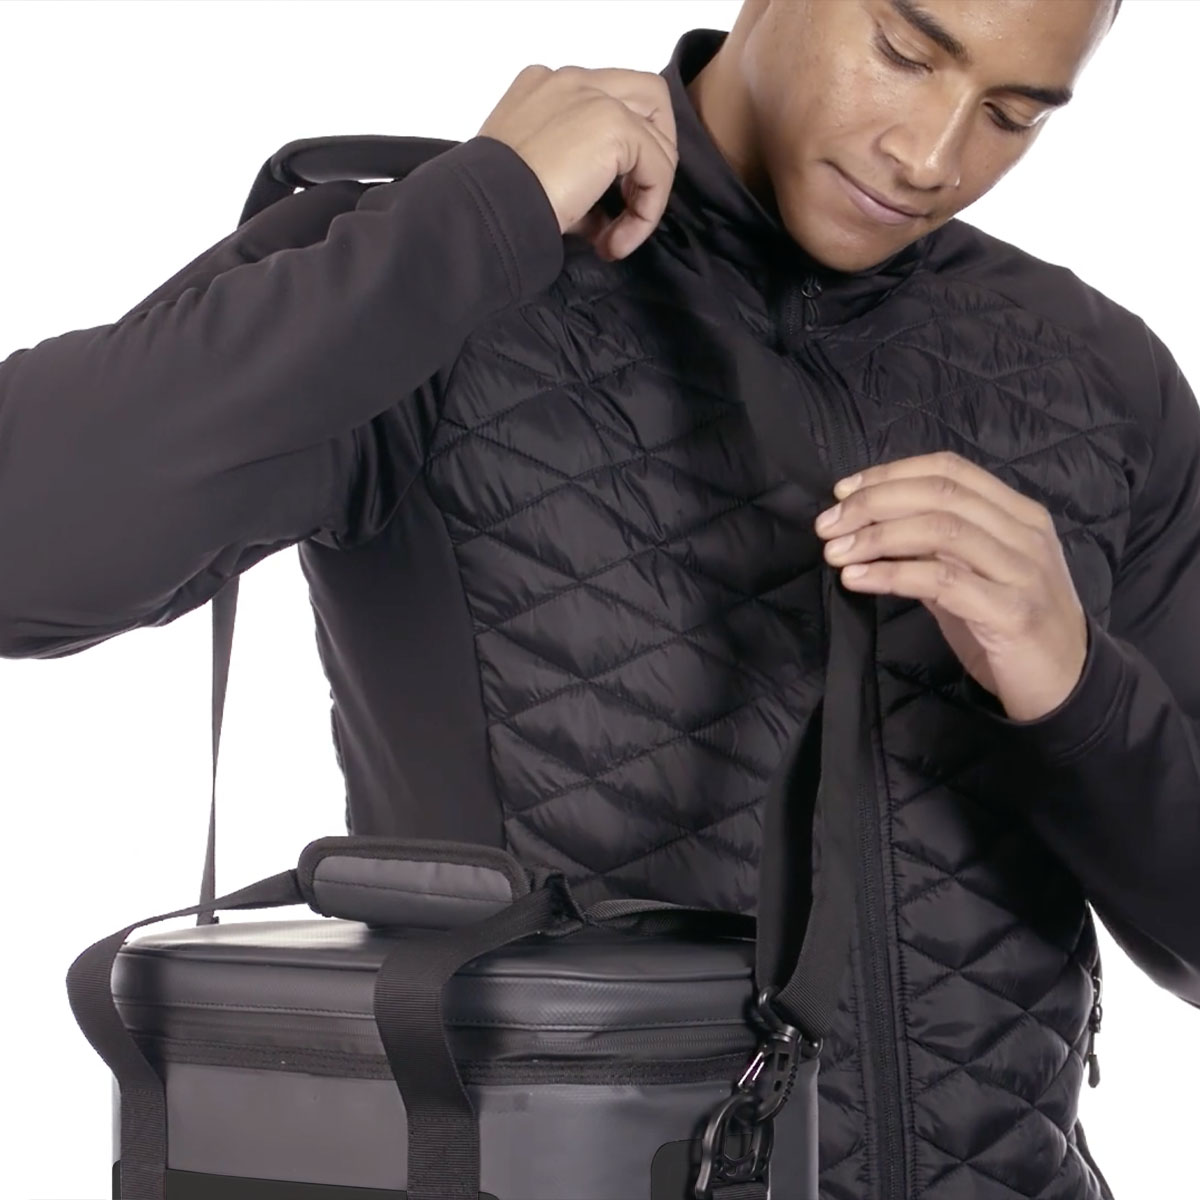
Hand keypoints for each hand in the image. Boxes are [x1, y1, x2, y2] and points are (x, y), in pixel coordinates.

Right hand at [478, 64, 678, 260]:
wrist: (484, 211)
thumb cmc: (492, 203)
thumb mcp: (531, 179)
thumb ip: (572, 177)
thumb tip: (603, 213)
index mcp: (545, 88)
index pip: (607, 103)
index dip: (619, 157)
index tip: (602, 206)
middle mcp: (573, 82)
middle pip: (648, 99)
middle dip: (651, 157)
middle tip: (631, 208)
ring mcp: (595, 97)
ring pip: (659, 135)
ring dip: (648, 193)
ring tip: (616, 236)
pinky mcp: (615, 126)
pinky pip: (659, 169)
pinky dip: (646, 211)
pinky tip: (615, 241)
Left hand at [813, 451, 1088, 721]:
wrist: (1068, 685)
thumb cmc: (1012, 627)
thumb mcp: (973, 577)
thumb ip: (933, 550)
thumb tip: (870, 529)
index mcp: (1018, 514)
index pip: (950, 471)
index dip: (892, 473)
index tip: (843, 489)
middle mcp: (1025, 533)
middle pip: (940, 495)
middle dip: (874, 502)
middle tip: (828, 524)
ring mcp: (1022, 571)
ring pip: (941, 530)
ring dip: (878, 537)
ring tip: (836, 552)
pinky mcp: (1011, 612)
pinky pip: (943, 581)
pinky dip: (893, 575)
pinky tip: (858, 580)